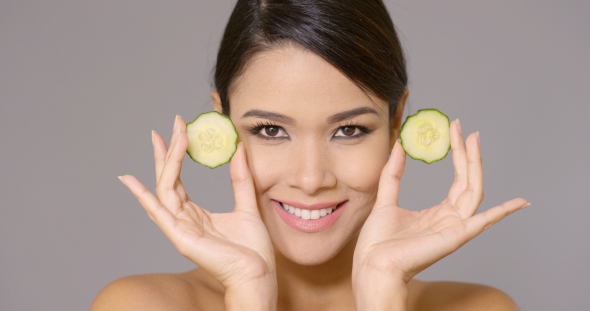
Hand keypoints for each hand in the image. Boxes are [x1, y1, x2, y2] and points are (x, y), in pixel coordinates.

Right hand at [119, 116, 275, 292]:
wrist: (258, 274)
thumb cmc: (253, 249)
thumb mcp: (247, 204)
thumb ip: (241, 179)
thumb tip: (238, 149)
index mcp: (195, 214)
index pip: (178, 179)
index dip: (177, 154)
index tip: (180, 129)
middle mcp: (183, 219)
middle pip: (167, 179)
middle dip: (166, 151)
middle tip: (170, 124)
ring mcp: (180, 229)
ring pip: (164, 189)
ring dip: (164, 162)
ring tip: (164, 137)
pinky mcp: (181, 238)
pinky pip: (159, 213)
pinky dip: (143, 197)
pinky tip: (130, 180)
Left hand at [352, 119, 527, 305]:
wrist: (373, 264)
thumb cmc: (378, 242)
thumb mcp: (386, 198)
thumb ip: (393, 174)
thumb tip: (399, 145)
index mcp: (438, 213)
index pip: (457, 179)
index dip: (459, 154)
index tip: (456, 129)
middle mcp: (451, 220)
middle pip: (469, 181)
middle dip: (468, 153)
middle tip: (465, 128)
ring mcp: (455, 228)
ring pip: (475, 191)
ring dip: (476, 165)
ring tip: (473, 139)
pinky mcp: (455, 236)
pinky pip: (483, 222)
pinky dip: (503, 213)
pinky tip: (520, 202)